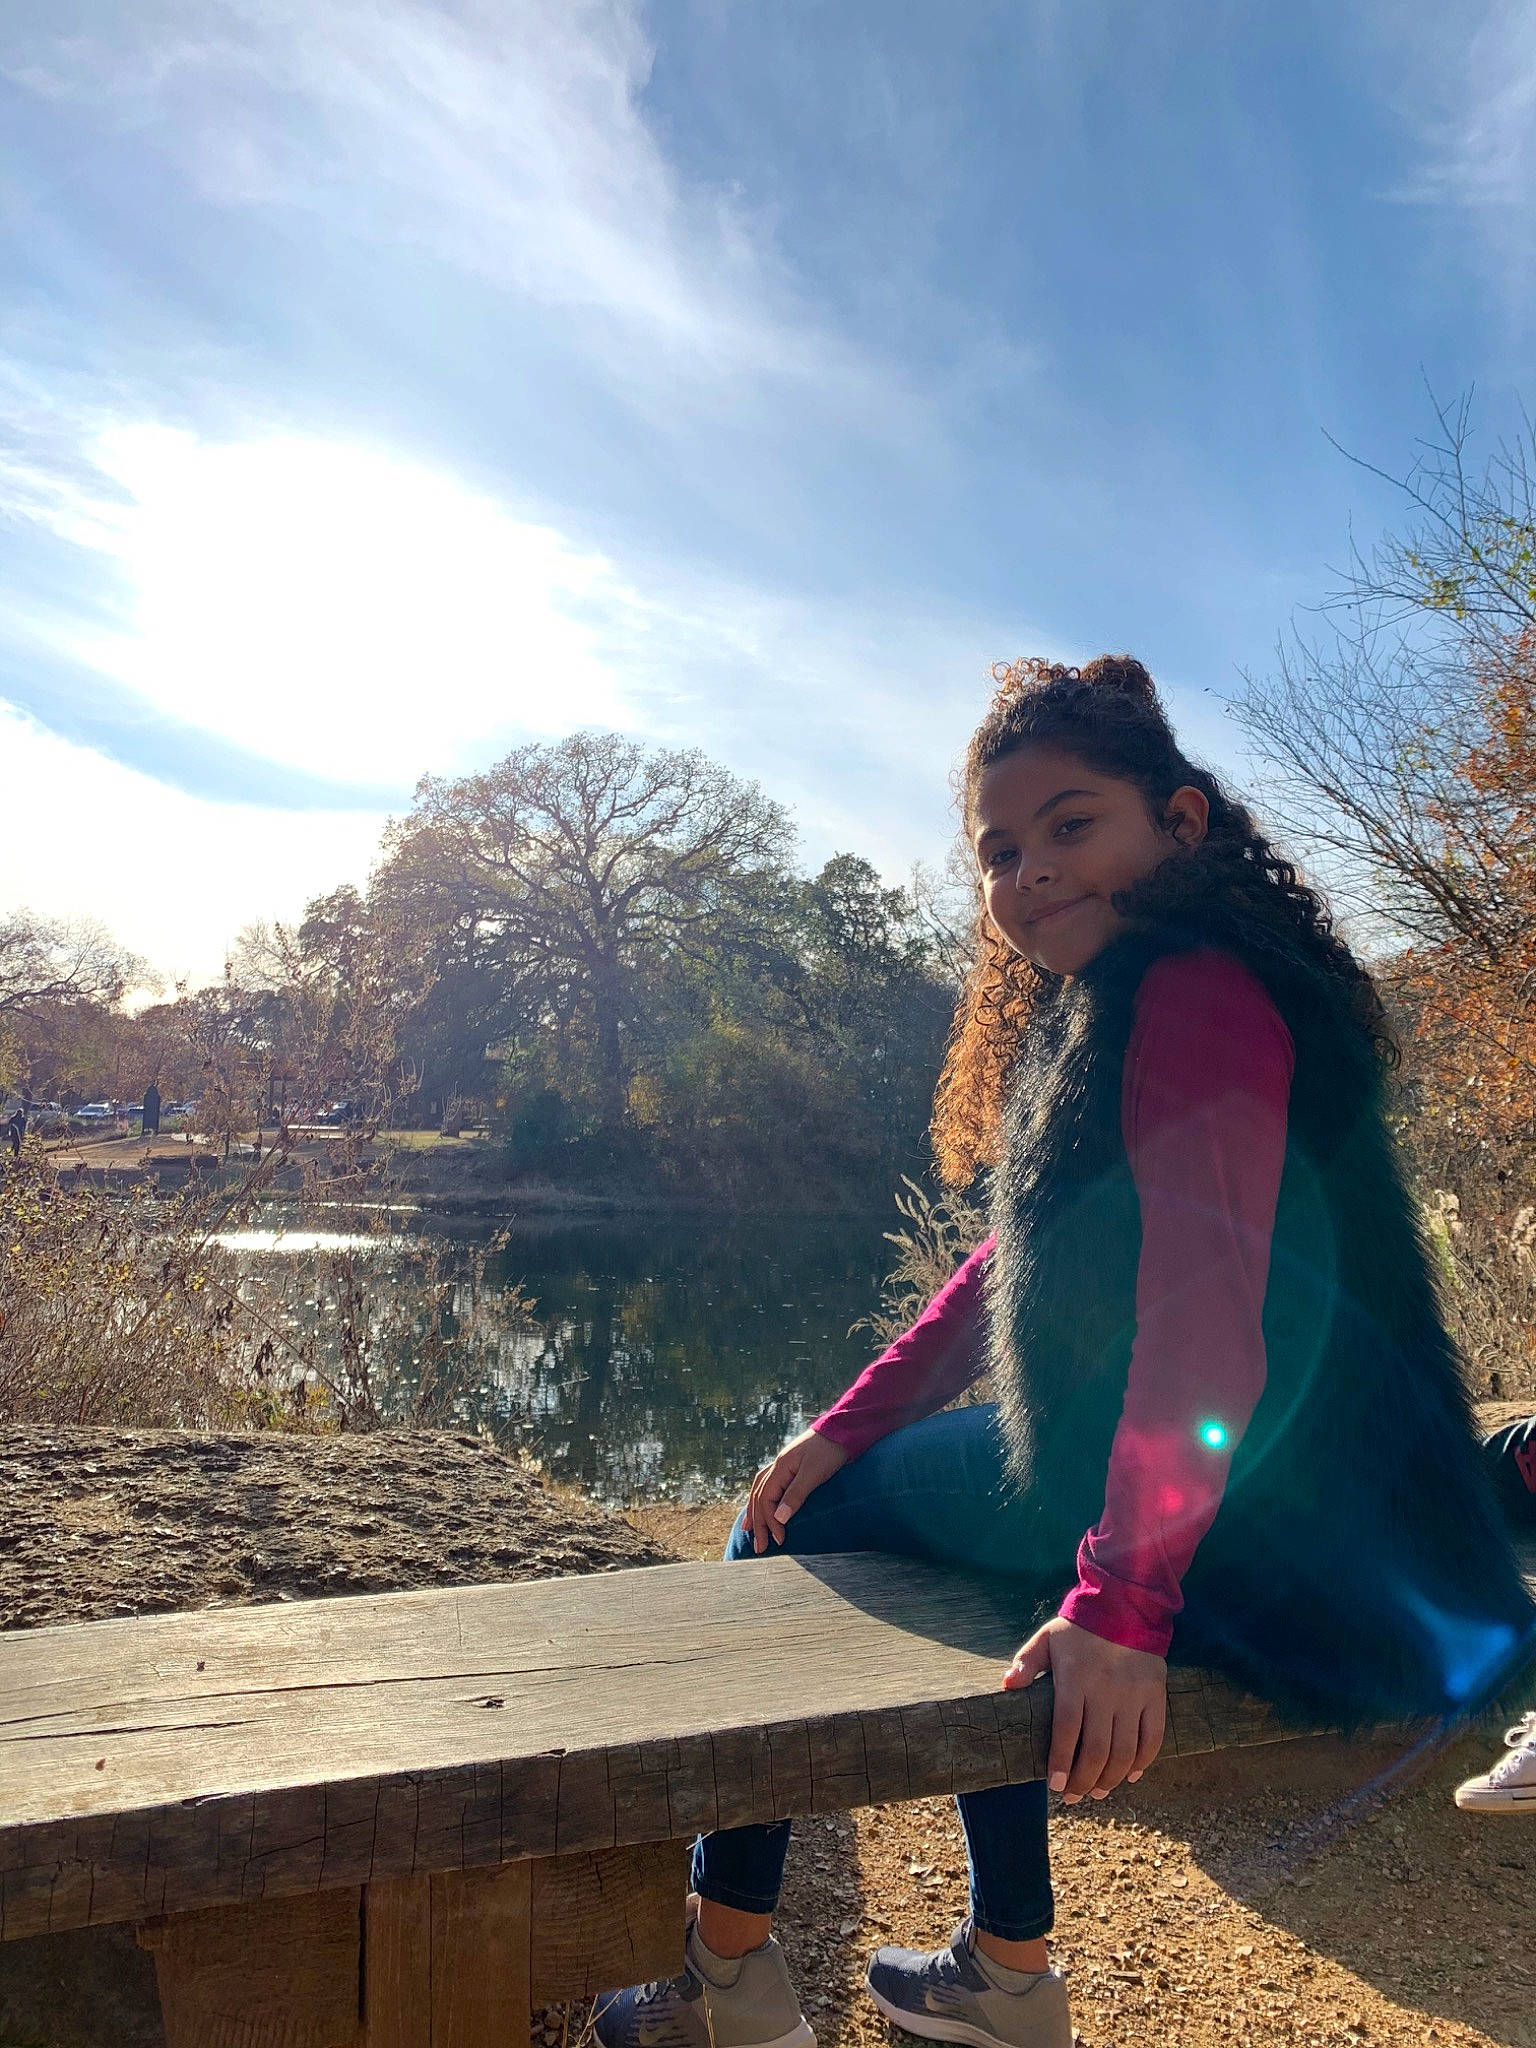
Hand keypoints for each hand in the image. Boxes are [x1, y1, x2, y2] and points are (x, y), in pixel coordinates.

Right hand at [743, 1428, 847, 1553]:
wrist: (843, 1431)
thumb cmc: (829, 1451)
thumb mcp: (813, 1474)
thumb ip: (795, 1494)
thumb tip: (778, 1517)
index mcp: (780, 1467)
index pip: (766, 1499)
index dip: (770, 1521)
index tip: (779, 1540)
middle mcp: (777, 1466)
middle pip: (759, 1497)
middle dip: (758, 1523)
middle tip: (759, 1547)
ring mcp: (783, 1466)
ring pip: (761, 1490)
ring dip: (755, 1511)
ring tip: (748, 1529)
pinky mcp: (793, 1467)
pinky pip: (770, 1486)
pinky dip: (763, 1499)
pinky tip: (764, 1506)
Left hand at [1003, 1616, 1166, 1804]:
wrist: (1126, 1604)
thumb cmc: (1079, 1627)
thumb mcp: (1047, 1637)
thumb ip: (1026, 1662)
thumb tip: (1007, 1685)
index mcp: (1075, 1678)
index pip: (1066, 1729)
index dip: (1060, 1762)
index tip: (1054, 1785)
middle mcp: (1105, 1691)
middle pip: (1096, 1749)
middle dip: (1083, 1781)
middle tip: (1073, 1797)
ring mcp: (1133, 1695)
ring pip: (1124, 1750)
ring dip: (1111, 1778)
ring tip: (1098, 1792)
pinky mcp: (1155, 1695)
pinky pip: (1152, 1737)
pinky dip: (1143, 1762)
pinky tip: (1130, 1776)